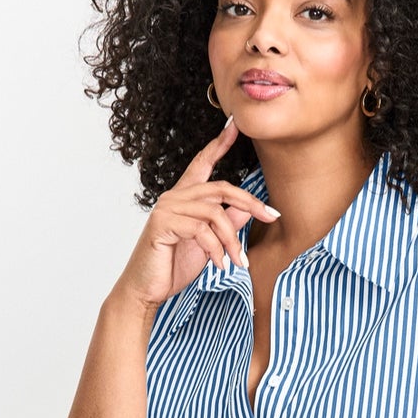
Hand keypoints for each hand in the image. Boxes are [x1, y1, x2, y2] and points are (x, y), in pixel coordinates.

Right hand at [112, 116, 280, 309]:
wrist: (146, 291)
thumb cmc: (173, 267)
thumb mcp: (208, 244)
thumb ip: (226, 223)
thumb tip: (248, 208)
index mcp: (184, 197)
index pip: (203, 163)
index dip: (219, 144)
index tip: (235, 126)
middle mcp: (174, 197)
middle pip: (221, 188)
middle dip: (250, 203)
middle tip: (272, 217)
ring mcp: (167, 208)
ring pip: (214, 213)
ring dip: (232, 240)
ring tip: (238, 262)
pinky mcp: (162, 224)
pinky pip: (201, 230)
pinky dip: (216, 250)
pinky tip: (219, 265)